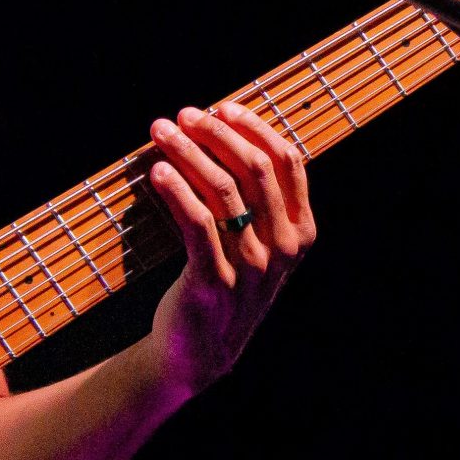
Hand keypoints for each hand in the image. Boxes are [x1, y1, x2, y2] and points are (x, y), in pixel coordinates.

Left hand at [143, 102, 316, 398]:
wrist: (202, 352)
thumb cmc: (226, 283)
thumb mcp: (259, 244)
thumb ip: (258, 199)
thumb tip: (224, 130)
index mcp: (301, 231)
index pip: (287, 161)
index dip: (253, 127)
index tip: (220, 107)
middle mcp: (283, 248)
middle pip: (254, 169)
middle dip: (216, 133)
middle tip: (182, 116)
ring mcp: (251, 266)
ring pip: (222, 190)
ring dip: (188, 152)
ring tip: (161, 133)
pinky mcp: (213, 281)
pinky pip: (196, 223)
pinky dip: (176, 190)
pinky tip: (158, 172)